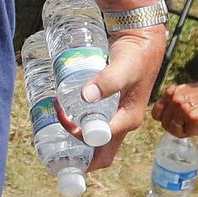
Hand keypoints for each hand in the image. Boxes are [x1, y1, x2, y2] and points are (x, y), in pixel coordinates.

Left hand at [55, 28, 161, 170]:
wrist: (141, 41)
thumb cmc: (134, 55)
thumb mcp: (123, 68)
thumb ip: (107, 81)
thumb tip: (85, 97)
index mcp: (128, 120)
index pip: (101, 143)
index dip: (79, 138)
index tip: (62, 119)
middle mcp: (123, 122)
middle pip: (100, 152)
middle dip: (79, 155)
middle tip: (56, 141)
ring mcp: (117, 115)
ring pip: (96, 139)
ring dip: (77, 137)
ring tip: (57, 122)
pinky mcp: (111, 105)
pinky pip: (94, 123)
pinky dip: (80, 123)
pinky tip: (65, 112)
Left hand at [152, 76, 197, 137]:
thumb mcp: (186, 91)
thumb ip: (176, 101)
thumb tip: (170, 119)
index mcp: (171, 92)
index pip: (156, 113)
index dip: (164, 120)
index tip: (175, 122)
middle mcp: (174, 99)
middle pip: (165, 124)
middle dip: (176, 129)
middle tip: (187, 128)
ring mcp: (183, 108)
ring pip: (174, 130)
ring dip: (185, 132)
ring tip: (195, 128)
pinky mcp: (193, 116)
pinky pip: (188, 132)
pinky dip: (195, 132)